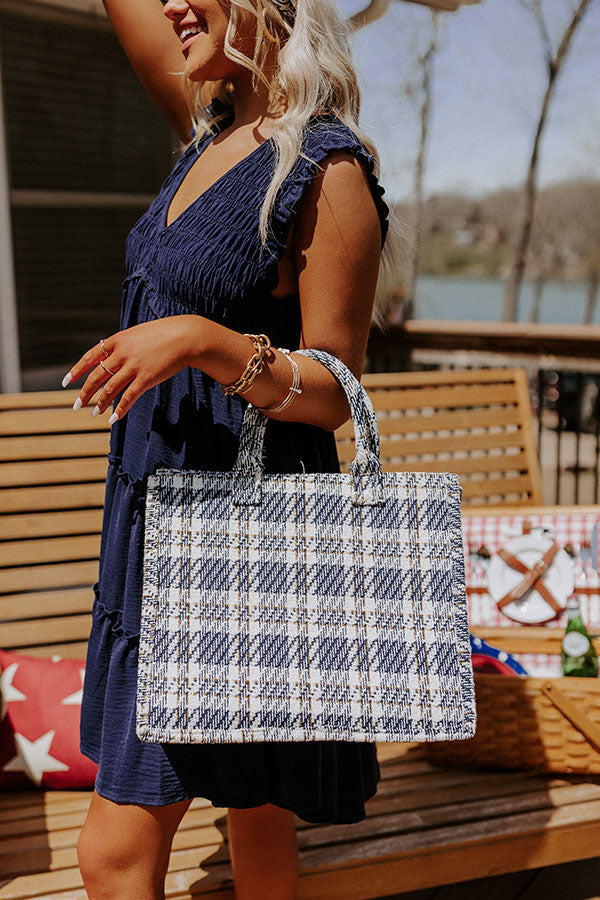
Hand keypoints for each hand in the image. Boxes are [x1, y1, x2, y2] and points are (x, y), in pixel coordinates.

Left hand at [62, 316, 197, 423]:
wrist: (184, 336)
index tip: (67, 382)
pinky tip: (113, 419)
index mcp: (117, 341)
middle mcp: (121, 354)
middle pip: (96, 376)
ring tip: (95, 414)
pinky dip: (120, 409)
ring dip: (100, 403)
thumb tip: (111, 361)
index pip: (90, 357)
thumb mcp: (137, 335)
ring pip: (110, 388)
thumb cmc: (163, 335)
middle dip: (85, 393)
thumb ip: (122, 347)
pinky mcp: (146, 378)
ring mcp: (133, 366)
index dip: (77, 371)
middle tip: (77, 405)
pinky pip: (128, 397)